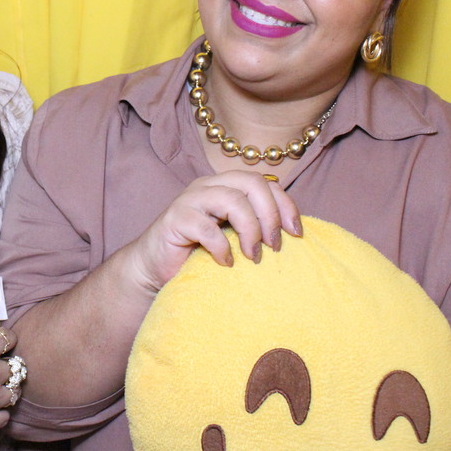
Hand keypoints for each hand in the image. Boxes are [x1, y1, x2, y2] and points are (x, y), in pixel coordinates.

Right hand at [125, 170, 300, 293]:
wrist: (153, 268)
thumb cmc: (197, 254)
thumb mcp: (232, 236)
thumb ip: (253, 226)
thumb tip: (292, 232)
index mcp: (225, 186)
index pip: (264, 182)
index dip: (285, 205)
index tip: (297, 234)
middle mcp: (208, 186)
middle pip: (251, 182)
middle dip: (270, 215)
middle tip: (274, 247)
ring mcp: (189, 200)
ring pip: (232, 199)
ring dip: (250, 230)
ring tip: (253, 257)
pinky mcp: (174, 219)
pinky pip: (207, 228)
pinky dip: (222, 248)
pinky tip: (226, 263)